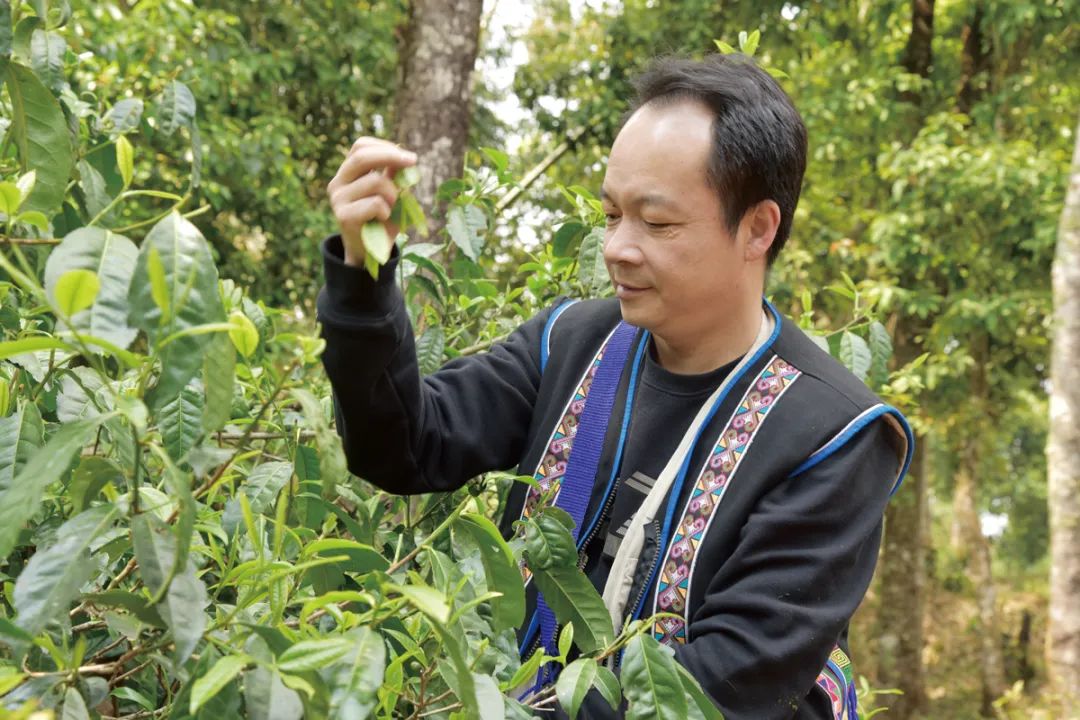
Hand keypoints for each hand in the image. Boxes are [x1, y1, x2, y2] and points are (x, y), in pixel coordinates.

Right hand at [326, 137, 417, 267]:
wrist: (370, 254)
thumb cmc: (382, 221)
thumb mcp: (391, 194)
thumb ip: (394, 176)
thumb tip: (406, 158)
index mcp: (347, 173)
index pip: (360, 146)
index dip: (384, 146)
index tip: (407, 156)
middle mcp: (338, 182)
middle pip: (362, 156)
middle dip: (391, 156)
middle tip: (413, 161)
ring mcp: (338, 199)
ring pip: (375, 181)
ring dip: (393, 194)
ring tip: (392, 208)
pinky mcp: (343, 216)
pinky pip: (376, 204)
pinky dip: (387, 211)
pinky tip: (383, 220)